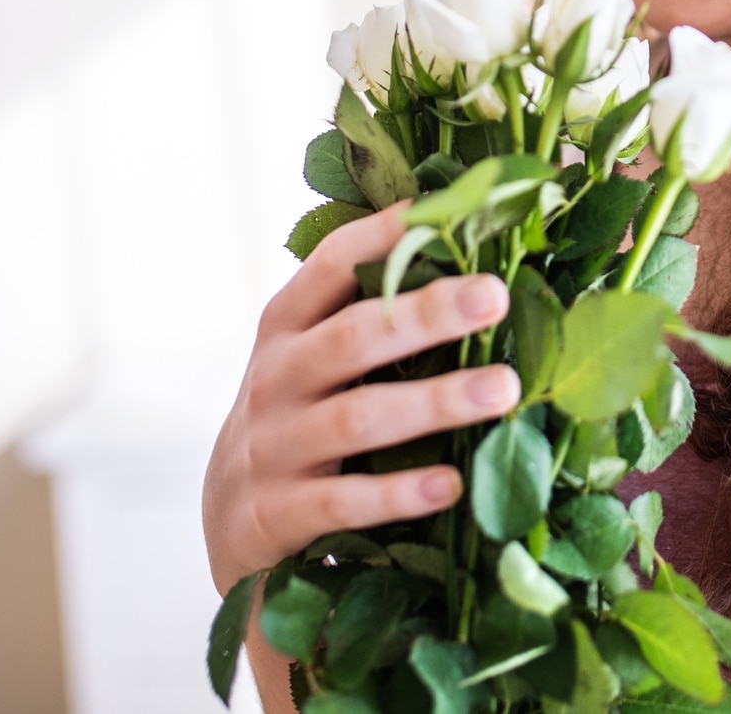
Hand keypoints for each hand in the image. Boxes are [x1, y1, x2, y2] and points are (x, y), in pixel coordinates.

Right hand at [202, 204, 519, 593]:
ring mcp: (273, 447)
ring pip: (357, 419)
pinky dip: (398, 493)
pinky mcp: (279, 514)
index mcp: (288, 326)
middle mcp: (276, 378)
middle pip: (353, 336)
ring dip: (434, 403)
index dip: (385, 234)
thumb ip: (375, 313)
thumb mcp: (316, 358)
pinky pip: (344, 502)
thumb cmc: (301, 417)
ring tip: (503, 390)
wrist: (227, 522)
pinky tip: (451, 485)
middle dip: (425, 313)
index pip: (332, 263)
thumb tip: (478, 251)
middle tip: (495, 296)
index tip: (445, 208)